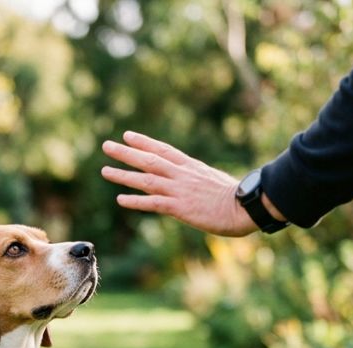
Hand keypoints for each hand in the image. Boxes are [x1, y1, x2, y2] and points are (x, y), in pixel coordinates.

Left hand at [102, 131, 279, 236]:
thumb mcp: (215, 181)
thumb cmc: (237, 198)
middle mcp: (182, 175)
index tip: (128, 135)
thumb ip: (199, 180)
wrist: (247, 207)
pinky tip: (120, 199)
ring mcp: (179, 190)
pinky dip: (135, 201)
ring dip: (123, 175)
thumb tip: (193, 184)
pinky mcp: (180, 207)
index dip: (145, 142)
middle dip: (126, 152)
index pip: (163, 150)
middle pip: (149, 160)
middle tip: (106, 145)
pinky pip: (152, 203)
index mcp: (191, 167)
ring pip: (145, 179)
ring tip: (105, 170)